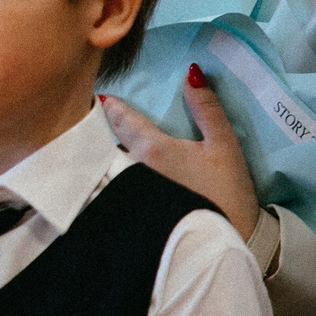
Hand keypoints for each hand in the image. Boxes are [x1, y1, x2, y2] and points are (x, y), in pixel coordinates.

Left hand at [98, 65, 261, 239]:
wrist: (222, 243)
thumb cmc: (226, 193)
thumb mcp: (224, 146)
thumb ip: (206, 109)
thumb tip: (191, 72)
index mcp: (150, 149)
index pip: (122, 119)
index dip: (112, 106)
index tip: (100, 96)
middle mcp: (130, 169)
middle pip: (108, 143)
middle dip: (100, 133)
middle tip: (89, 118)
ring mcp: (125, 193)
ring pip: (108, 167)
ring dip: (102, 156)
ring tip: (94, 146)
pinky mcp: (128, 212)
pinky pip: (111, 188)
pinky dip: (107, 179)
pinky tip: (110, 179)